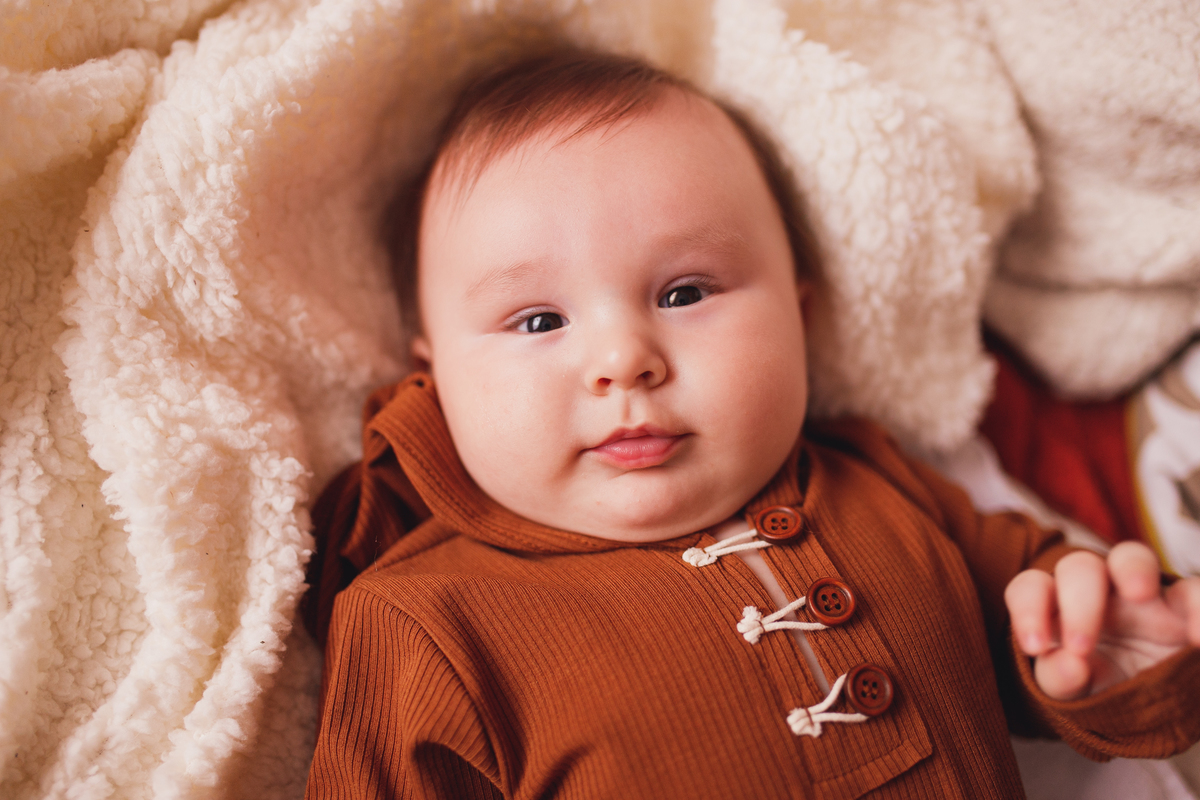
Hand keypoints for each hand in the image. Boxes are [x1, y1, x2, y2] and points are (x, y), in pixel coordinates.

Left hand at [1005, 541, 1199, 699]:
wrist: (1159, 706)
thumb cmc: (1106, 690)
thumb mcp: (1079, 693)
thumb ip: (1061, 680)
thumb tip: (1070, 664)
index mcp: (1060, 610)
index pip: (1031, 588)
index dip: (1027, 609)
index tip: (1036, 647)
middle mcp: (1099, 594)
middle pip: (1078, 566)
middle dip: (1077, 603)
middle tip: (1081, 648)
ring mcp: (1144, 595)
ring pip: (1131, 555)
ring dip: (1132, 568)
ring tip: (1139, 593)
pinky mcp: (1186, 605)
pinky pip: (1193, 590)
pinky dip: (1197, 606)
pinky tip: (1196, 638)